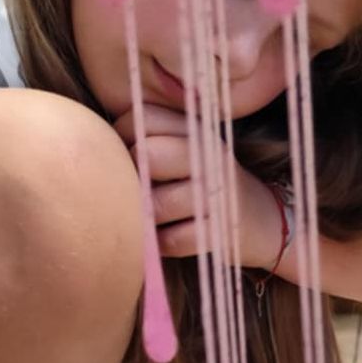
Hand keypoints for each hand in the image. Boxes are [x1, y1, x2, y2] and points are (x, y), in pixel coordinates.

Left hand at [115, 104, 282, 268]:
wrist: (263, 222)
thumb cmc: (206, 185)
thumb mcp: (189, 149)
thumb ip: (151, 136)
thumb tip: (98, 140)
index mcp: (196, 129)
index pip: (142, 117)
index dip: (123, 137)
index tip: (131, 153)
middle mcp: (209, 156)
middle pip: (148, 155)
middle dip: (133, 178)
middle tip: (139, 190)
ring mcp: (217, 195)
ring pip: (155, 205)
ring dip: (145, 217)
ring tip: (153, 218)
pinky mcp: (219, 232)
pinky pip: (171, 241)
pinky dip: (161, 244)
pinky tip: (167, 238)